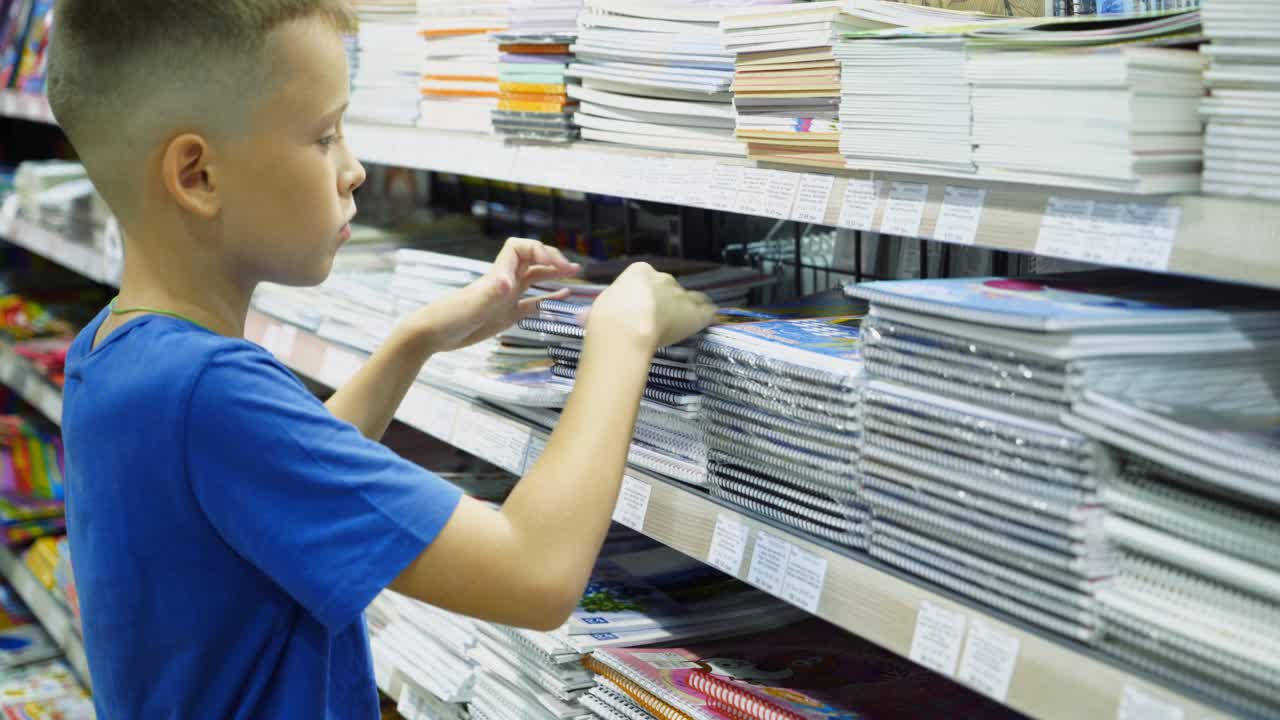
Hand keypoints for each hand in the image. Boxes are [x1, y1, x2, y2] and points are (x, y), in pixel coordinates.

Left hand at [405, 237, 578, 352]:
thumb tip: (508, 284)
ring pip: (535, 278)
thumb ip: (492, 291)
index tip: (553, 265)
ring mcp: (507, 297)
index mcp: (498, 274)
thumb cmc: (451, 315)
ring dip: (553, 274)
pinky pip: (532, 302)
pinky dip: (548, 297)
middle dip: (553, 259)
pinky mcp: (507, 314)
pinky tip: (561, 296)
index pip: (521, 249)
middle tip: (573, 269)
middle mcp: (505, 281)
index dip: (539, 251)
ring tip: (574, 274)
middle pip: (532, 259)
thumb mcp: (475, 303)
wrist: (434, 334)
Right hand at [586, 262, 716, 351]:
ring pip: (689, 298)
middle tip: (658, 318)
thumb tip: (582, 318)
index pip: (646, 279)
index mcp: (638, 272)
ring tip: (686, 318)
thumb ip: (597, 312)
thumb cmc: (607, 317)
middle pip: (668, 287)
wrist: (627, 327)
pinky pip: (706, 311)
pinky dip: (707, 315)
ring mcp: (680, 295)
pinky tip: (709, 319)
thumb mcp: (597, 309)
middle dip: (664, 300)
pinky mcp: (694, 313)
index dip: (643, 294)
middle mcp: (662, 279)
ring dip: (686, 307)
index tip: (639, 307)